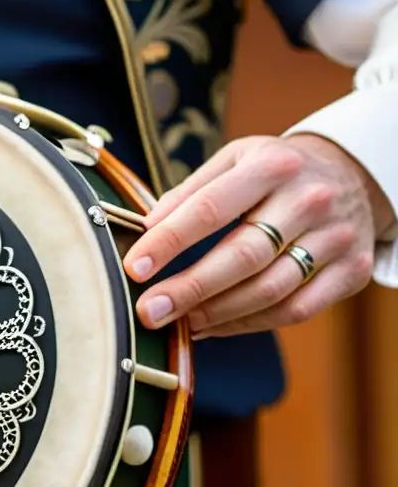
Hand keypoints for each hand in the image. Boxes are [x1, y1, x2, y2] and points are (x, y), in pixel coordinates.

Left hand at [123, 134, 395, 337]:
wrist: (352, 173)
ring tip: (176, 322)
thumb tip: (145, 227)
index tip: (135, 268)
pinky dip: (247, 324)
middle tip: (149, 311)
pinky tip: (212, 326)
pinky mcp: (351, 270)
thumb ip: (190, 192)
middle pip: (242, 257)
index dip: (169, 242)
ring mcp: (335, 238)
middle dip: (189, 289)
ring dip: (215, 313)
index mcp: (271, 167)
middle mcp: (308, 201)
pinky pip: (294, 310)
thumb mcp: (235, 160)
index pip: (210, 209)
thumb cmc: (276, 172)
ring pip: (268, 290)